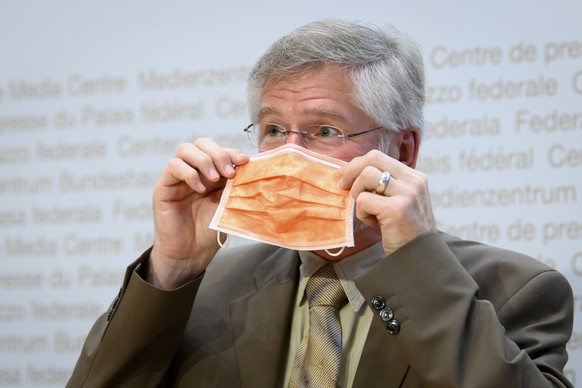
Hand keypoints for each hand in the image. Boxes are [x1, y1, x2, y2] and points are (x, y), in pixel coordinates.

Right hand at [148, 138, 248, 288]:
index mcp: (212, 172)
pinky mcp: (164, 186)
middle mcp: (194, 171)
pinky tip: (199, 188)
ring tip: (215, 180)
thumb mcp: (228, 204)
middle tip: (230, 173)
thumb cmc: (210, 230)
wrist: (191, 252)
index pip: (219, 149)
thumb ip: (236, 185)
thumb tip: (253, 168)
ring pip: (186, 150)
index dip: (231, 151)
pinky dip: (189, 173)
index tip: (245, 161)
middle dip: (219, 153)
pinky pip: (174, 166)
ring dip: (204, 161)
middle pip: (202, 143)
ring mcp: (178, 177)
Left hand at [340, 149, 436, 254]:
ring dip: (357, 194)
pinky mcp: (396, 209)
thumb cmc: (404, 230)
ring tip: (366, 212)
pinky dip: (361, 213)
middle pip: (372, 158)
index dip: (357, 164)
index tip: (345, 176)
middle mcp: (413, 181)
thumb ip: (384, 185)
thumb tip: (349, 171)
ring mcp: (407, 194)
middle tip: (342, 187)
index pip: (379, 157)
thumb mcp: (400, 201)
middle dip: (351, 171)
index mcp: (414, 177)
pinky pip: (363, 200)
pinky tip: (372, 224)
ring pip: (366, 176)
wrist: (419, 257)